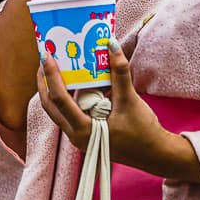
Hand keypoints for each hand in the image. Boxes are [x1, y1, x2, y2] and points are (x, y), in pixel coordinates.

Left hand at [38, 39, 199, 181]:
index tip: (47, 55)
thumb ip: (119, 73)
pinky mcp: (85, 134)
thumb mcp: (130, 100)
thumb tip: (111, 45)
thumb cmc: (143, 132)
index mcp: (83, 130)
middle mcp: (76, 135)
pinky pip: (68, 112)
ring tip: (54, 66)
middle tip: (45, 58)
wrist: (155, 154)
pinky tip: (73, 81)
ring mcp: (79, 136)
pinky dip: (66, 96)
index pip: (59, 99)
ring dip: (53, 89)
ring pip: (57, 110)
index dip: (51, 76)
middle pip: (50, 106)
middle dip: (44, 81)